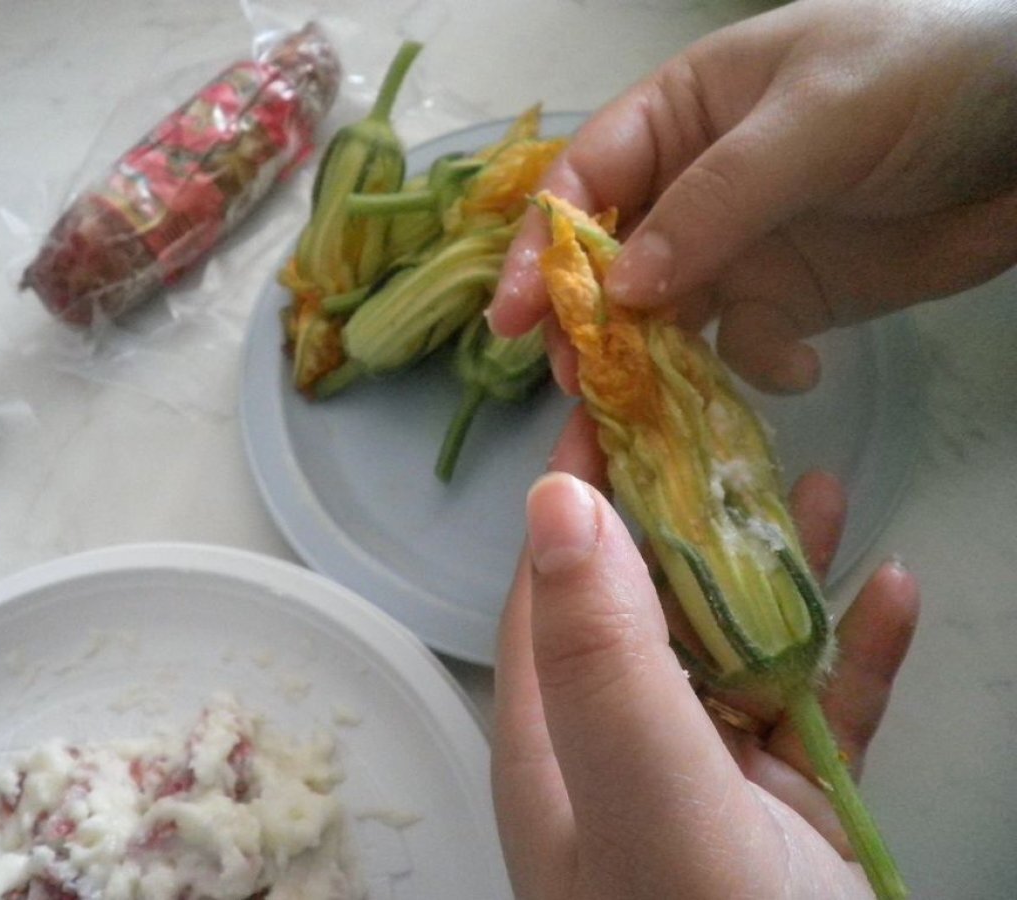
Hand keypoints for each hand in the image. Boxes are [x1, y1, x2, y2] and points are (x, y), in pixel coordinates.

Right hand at [489, 0, 1016, 393]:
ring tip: (653, 407)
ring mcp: (738, 246)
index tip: (515, 315)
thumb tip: (623, 288)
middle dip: (587, 320)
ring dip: (657, 362)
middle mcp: (692, 185)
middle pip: (609, 262)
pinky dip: (759, 367)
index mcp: (680, 115)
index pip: (585, 181)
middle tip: (579, 379)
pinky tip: (799, 366)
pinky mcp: (788, 298)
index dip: (540, 246)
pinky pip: (743, 347)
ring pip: (666, 317)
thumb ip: (717, 199)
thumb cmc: (926, 76)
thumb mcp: (816, 119)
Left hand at [491, 437, 919, 898]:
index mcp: (556, 743)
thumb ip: (602, 656)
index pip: (551, 588)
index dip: (575, 493)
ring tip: (826, 491)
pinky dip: (851, 656)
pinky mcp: (787, 816)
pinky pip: (818, 713)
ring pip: (739, 651)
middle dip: (692, 519)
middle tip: (740, 435)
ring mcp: (706, 785)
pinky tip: (891, 594)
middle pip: (649, 609)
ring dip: (780, 574)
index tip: (611, 401)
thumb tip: (554, 499)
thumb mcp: (642, 789)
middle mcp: (618, 754)